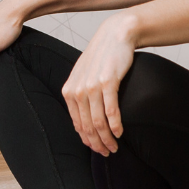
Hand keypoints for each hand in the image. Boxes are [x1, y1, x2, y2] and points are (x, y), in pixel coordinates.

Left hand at [62, 15, 138, 154]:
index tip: (97, 148)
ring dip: (107, 138)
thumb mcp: (83, 75)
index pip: (77, 124)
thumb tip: (84, 119)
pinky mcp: (107, 82)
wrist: (115, 35)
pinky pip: (111, 111)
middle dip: (97, 144)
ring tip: (115, 146)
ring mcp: (92, 86)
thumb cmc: (101, 57)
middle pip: (87, 126)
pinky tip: (120, 133)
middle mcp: (77, 90)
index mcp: (69, 90)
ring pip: (98, 122)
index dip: (87, 140)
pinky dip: (115, 125)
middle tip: (108, 152)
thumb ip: (79, 94)